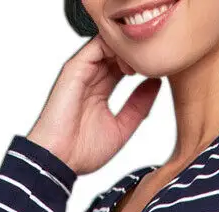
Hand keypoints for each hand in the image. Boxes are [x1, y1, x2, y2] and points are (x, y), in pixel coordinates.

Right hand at [26, 35, 162, 175]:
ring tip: (142, 65)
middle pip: (118, 51)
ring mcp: (83, 71)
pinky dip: (116, 48)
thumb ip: (138, 107)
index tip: (158, 72)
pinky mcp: (75, 68)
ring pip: (110, 43)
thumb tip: (156, 84)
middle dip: (138, 53)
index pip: (123, 66)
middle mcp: (91, 77)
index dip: (142, 64)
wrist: (60, 160)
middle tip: (154, 64)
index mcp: (100, 91)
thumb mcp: (121, 129)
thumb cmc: (82, 151)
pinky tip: (129, 65)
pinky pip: (98, 45)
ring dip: (129, 49)